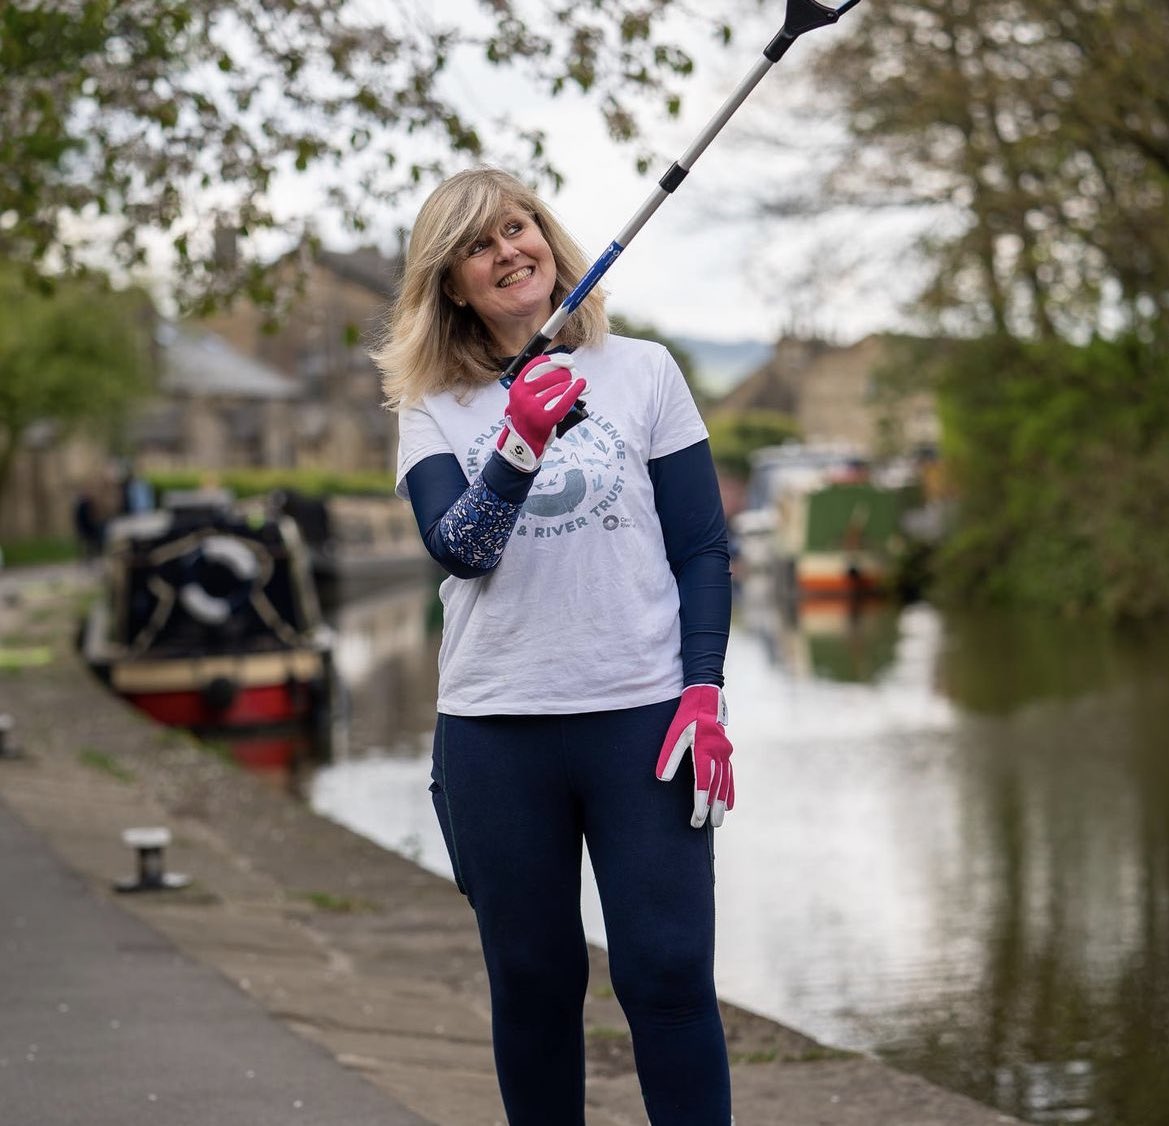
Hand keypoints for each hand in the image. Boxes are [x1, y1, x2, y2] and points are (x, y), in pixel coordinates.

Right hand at [497, 354, 587, 471]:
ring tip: (580, 382)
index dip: (555, 360)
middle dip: (567, 373)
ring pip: (559, 388)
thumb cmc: (528, 419)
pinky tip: (581, 386)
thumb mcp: (525, 398)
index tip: (567, 360)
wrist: (522, 445)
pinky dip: (574, 391)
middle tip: (575, 374)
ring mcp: (532, 408)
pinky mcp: (544, 419)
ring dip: (572, 384)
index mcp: (517, 387)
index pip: (537, 365)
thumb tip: (564, 368)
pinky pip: (563, 401)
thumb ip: (538, 384)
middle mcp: (522, 395)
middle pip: (551, 375)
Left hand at [656, 685, 733, 828]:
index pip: (703, 781)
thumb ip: (669, 757)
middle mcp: (718, 754)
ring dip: (721, 803)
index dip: (700, 801)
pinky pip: (730, 776)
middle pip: (715, 786)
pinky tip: (729, 805)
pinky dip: (730, 792)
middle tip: (705, 826)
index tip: (697, 817)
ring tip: (718, 822)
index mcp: (704, 749)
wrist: (707, 699)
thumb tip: (662, 779)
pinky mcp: (726, 753)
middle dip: (711, 807)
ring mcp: (725, 754)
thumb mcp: (674, 734)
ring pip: (725, 783)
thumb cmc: (687, 716)